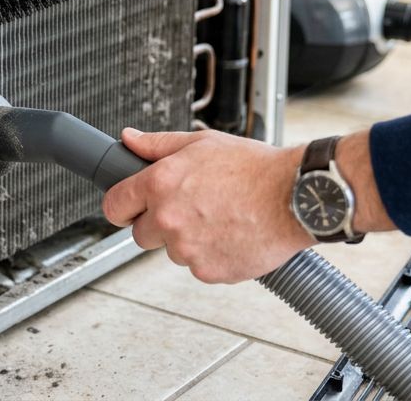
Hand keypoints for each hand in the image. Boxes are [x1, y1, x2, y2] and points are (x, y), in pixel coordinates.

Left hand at [101, 128, 315, 282]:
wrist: (295, 196)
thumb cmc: (254, 168)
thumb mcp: (201, 143)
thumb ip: (157, 144)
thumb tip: (128, 139)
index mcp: (160, 184)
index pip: (115, 206)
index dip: (123, 206)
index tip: (130, 208)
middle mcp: (168, 218)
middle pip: (141, 235)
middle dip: (158, 224)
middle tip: (190, 209)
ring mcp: (187, 249)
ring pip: (173, 251)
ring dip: (188, 240)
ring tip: (220, 218)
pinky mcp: (208, 271)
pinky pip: (199, 267)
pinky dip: (212, 255)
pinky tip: (231, 234)